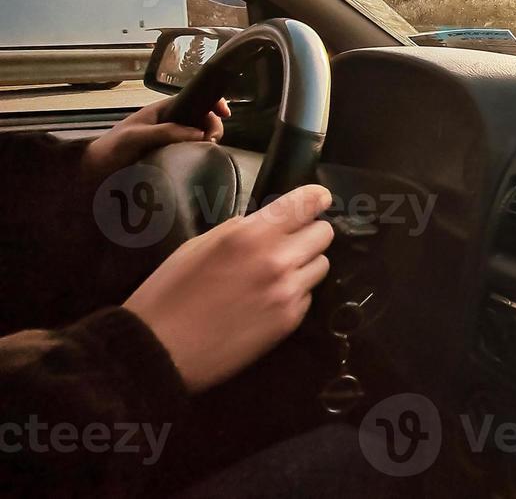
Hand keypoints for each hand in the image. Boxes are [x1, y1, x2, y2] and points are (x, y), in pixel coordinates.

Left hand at [82, 97, 229, 179]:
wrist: (93, 174)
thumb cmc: (110, 149)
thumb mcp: (135, 136)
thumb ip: (165, 131)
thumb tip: (199, 134)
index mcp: (163, 111)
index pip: (194, 99)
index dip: (212, 101)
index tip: (225, 114)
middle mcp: (170, 124)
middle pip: (202, 119)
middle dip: (212, 127)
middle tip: (212, 142)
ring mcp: (170, 142)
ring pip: (199, 137)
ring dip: (207, 142)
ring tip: (206, 153)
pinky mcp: (170, 159)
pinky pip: (191, 153)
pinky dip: (200, 156)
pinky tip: (201, 162)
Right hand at [124, 185, 334, 392]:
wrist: (158, 351)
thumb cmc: (168, 294)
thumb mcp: (198, 245)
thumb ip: (239, 229)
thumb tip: (267, 223)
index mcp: (250, 235)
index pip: (306, 202)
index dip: (315, 197)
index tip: (317, 199)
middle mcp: (277, 260)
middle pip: (324, 233)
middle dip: (309, 234)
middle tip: (290, 242)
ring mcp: (287, 292)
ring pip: (321, 265)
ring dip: (305, 264)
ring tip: (277, 274)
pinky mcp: (290, 321)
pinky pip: (308, 295)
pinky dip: (295, 293)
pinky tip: (267, 301)